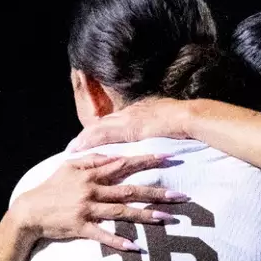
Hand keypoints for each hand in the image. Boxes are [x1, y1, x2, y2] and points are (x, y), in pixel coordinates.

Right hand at [11, 154, 188, 251]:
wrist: (29, 211)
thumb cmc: (51, 188)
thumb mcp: (69, 167)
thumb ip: (92, 159)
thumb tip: (113, 155)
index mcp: (91, 174)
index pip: (124, 165)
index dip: (146, 161)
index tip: (168, 159)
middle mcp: (92, 190)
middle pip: (130, 190)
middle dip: (157, 192)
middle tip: (181, 195)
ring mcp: (87, 210)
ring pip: (122, 212)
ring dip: (146, 216)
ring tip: (168, 219)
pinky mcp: (81, 228)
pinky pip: (103, 235)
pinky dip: (119, 241)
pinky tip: (136, 248)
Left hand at [67, 99, 189, 151]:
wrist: (189, 118)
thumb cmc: (185, 122)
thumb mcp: (169, 123)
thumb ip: (160, 129)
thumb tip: (159, 134)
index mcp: (139, 111)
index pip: (115, 122)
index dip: (101, 131)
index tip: (91, 139)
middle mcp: (129, 112)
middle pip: (103, 123)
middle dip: (88, 135)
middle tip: (74, 146)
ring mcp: (127, 119)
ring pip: (99, 128)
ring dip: (84, 139)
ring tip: (72, 149)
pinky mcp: (127, 128)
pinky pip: (102, 134)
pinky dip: (90, 141)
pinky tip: (79, 149)